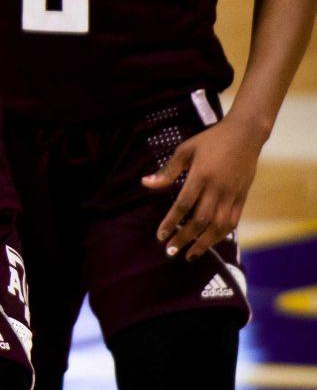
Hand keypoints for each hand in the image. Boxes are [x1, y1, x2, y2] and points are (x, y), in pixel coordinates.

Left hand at [143, 115, 260, 256]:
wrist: (245, 135)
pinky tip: (210, 242)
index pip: (183, 205)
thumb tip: (145, 184)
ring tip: (190, 255)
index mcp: (201, 175)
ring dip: (204, 243)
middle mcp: (217, 188)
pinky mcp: (242, 197)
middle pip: (200, 220)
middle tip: (171, 251)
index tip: (160, 236)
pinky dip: (221, 235)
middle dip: (184, 238)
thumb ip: (167, 170)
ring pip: (218, 226)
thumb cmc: (211, 140)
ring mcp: (232, 194)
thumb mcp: (185, 150)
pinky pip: (233, 222)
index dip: (171, 222)